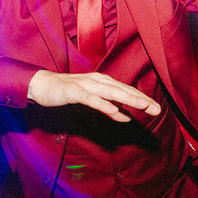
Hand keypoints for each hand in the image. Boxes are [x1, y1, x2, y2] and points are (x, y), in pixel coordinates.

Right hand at [27, 70, 161, 122]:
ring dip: (128, 99)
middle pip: (123, 90)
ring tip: (143, 106)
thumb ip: (108, 107)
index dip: (142, 99)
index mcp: (102, 82)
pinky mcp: (74, 92)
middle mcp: (97, 81)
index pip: (126, 91)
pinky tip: (115, 112)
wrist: (41, 84)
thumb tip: (125, 116)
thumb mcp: (91, 100)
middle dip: (141, 100)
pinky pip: (91, 99)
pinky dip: (104, 105)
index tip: (156, 108)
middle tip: (157, 109)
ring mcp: (85, 85)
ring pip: (111, 92)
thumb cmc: (66, 92)